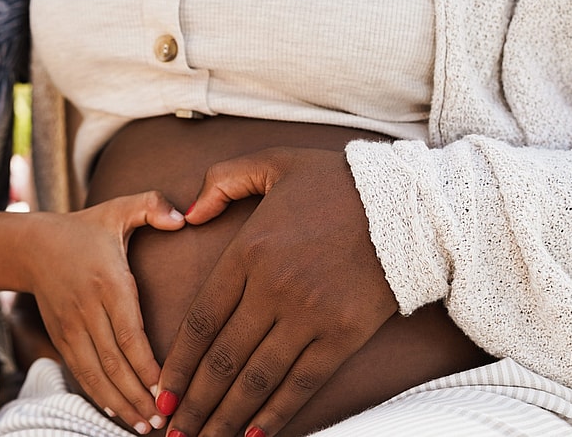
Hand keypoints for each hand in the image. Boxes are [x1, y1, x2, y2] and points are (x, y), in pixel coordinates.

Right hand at [29, 191, 184, 433]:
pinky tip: (119, 412)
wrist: (31, 245)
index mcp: (108, 281)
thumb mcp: (118, 209)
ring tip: (144, 426)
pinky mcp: (61, 337)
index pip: (129, 333)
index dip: (147, 366)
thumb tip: (183, 216)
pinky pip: (81, 372)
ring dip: (120, 403)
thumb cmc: (85, 229)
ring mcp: (71, 327)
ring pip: (96, 373)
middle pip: (114, 362)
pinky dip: (99, 395)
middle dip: (139, 395)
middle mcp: (88, 309)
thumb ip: (151, 206)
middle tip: (164, 420)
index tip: (167, 388)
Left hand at [157, 147, 397, 436]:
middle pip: (222, 359)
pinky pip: (302, 383)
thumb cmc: (336, 182)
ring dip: (225, 417)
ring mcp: (309, 315)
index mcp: (248, 250)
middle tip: (172, 432)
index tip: (162, 391)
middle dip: (193, 402)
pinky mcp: (344, 335)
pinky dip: (276, 413)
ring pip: (256, 379)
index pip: (201, 319)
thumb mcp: (273, 163)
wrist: (410, 203)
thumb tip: (186, 214)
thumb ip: (221, 181)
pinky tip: (253, 435)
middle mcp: (272, 288)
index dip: (179, 363)